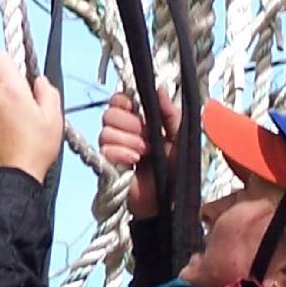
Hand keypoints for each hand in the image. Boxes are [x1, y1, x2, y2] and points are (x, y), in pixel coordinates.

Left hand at [0, 52, 62, 183]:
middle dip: (6, 87)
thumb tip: (38, 80)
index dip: (9, 64)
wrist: (13, 178)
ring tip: (13, 125)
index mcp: (9, 88)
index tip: (19, 78)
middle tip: (22, 107)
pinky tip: (4, 135)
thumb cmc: (36, 147)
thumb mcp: (54, 116)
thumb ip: (46, 90)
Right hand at [98, 88, 180, 218]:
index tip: (136, 110)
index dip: (124, 102)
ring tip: (144, 153)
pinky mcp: (109, 167)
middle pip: (109, 114)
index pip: (119, 100)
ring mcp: (115, 150)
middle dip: (130, 124)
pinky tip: (134, 161)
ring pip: (105, 132)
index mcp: (140, 121)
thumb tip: (159, 86)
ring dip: (128, 140)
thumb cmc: (178, 170)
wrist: (172, 200)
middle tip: (148, 139)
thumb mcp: (181, 136)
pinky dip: (120, 153)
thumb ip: (170, 111)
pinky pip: (104, 151)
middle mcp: (124, 133)